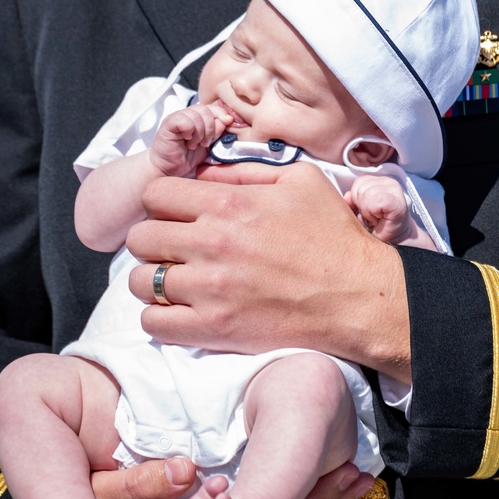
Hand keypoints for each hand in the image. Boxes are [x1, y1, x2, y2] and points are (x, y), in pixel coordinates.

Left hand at [125, 160, 411, 380]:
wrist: (358, 295)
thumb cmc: (333, 234)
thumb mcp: (299, 179)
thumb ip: (247, 170)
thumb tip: (206, 171)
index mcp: (229, 201)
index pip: (155, 194)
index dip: (161, 202)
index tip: (176, 213)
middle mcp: (212, 241)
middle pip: (140, 236)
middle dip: (154, 239)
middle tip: (175, 247)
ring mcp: (209, 288)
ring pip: (139, 281)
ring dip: (153, 279)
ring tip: (177, 280)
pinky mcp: (214, 328)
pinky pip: (154, 324)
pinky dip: (160, 318)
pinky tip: (181, 310)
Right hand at [149, 104, 233, 176]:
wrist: (169, 170)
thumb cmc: (187, 158)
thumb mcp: (208, 146)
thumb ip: (217, 133)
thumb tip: (227, 120)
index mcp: (198, 118)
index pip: (213, 107)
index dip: (222, 114)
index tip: (228, 123)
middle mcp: (188, 115)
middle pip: (206, 109)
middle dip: (210, 128)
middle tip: (205, 143)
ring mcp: (177, 118)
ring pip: (196, 114)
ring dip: (199, 132)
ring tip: (194, 144)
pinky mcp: (168, 124)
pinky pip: (183, 119)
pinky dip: (189, 130)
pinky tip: (187, 140)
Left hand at [347, 176, 413, 242]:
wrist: (395, 240)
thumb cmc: (376, 225)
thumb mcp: (360, 211)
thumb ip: (352, 202)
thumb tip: (346, 197)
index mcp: (379, 180)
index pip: (358, 182)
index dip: (356, 199)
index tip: (366, 211)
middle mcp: (388, 181)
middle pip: (361, 188)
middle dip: (361, 206)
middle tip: (372, 216)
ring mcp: (395, 190)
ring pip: (366, 194)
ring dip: (367, 212)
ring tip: (376, 218)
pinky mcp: (397, 202)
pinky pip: (375, 203)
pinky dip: (373, 214)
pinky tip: (380, 219)